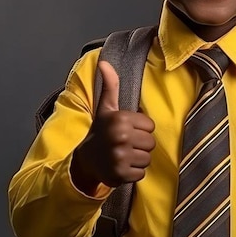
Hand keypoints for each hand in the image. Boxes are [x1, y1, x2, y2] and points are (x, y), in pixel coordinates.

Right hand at [71, 60, 155, 193]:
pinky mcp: (121, 174)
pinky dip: (133, 173)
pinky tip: (121, 166)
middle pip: (151, 143)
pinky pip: (141, 173)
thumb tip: (104, 62)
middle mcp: (121, 137)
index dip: (140, 129)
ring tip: (123, 155)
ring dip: (137, 159)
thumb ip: (110, 85)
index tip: (126, 130)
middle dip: (140, 144)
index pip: (150, 126)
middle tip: (124, 144)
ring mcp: (121, 157)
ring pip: (147, 158)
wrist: (84, 160)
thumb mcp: (106, 108)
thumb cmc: (101, 131)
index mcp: (120, 119)